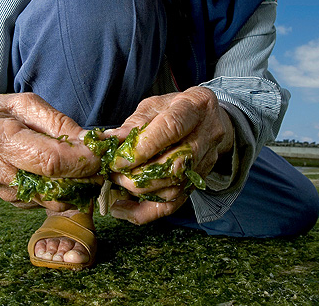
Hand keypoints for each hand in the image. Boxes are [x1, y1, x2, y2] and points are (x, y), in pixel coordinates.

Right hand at [0, 93, 99, 211]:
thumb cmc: (3, 113)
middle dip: (84, 177)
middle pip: (54, 186)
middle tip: (100, 163)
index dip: (80, 160)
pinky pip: (47, 202)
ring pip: (54, 200)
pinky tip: (63, 173)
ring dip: (76, 187)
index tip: (100, 154)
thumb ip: (60, 123)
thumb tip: (92, 143)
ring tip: (83, 167)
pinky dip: (62, 191)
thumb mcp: (29, 104)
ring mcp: (2, 191)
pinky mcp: (12, 202)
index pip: (49, 160)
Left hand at [104, 86, 233, 223]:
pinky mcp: (197, 182)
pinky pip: (173, 205)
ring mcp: (205, 162)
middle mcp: (206, 136)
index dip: (142, 148)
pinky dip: (144, 212)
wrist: (209, 120)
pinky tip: (122, 209)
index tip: (117, 160)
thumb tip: (109, 141)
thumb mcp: (155, 105)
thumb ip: (134, 123)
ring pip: (173, 188)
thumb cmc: (176, 109)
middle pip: (174, 165)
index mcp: (195, 107)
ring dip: (139, 191)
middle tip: (113, 172)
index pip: (171, 129)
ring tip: (117, 184)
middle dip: (138, 174)